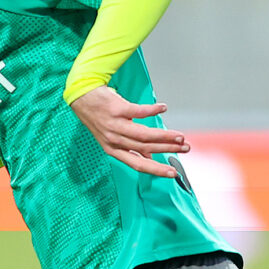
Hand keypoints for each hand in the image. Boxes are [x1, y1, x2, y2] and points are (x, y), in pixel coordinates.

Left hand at [69, 86, 189, 178]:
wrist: (82, 96)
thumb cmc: (100, 117)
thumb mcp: (113, 137)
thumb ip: (131, 147)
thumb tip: (150, 157)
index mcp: (114, 150)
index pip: (138, 164)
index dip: (156, 170)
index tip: (173, 173)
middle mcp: (114, 140)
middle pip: (145, 148)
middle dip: (168, 149)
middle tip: (186, 148)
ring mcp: (115, 125)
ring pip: (144, 135)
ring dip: (164, 136)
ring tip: (180, 136)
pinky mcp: (117, 109)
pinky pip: (138, 112)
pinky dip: (153, 110)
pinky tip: (163, 108)